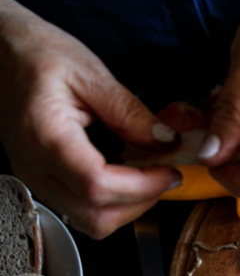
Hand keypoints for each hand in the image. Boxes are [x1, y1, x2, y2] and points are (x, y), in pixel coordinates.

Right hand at [0, 0, 180, 237]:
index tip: (169, 171)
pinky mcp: (41, 179)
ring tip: (148, 174)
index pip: (97, 185)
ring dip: (127, 207)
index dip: (142, 187)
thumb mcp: (90, 73)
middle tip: (165, 174)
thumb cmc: (37, 54)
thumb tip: (166, 142)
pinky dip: (111, 201)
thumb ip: (130, 112)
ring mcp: (35, 178)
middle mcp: (35, 167)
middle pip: (95, 217)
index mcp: (46, 137)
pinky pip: (80, 208)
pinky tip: (126, 174)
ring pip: (89, 221)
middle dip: (140, 202)